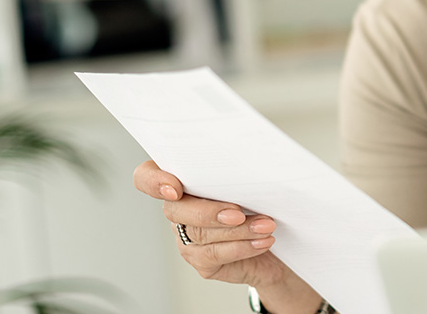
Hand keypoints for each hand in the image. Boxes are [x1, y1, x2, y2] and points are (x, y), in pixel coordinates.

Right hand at [133, 160, 313, 302]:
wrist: (279, 239)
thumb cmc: (262, 202)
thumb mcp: (251, 180)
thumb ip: (238, 171)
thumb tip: (251, 164)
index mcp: (184, 181)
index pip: (147, 177)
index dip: (153, 181)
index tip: (175, 188)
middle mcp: (179, 209)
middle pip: (175, 210)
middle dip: (209, 212)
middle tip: (239, 213)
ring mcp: (186, 237)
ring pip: (201, 234)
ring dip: (239, 229)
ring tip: (266, 225)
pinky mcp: (201, 261)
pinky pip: (215, 254)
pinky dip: (243, 246)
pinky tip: (262, 241)